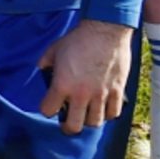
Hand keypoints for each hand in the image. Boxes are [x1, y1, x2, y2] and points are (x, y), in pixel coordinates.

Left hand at [37, 18, 133, 135]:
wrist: (105, 31)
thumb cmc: (78, 39)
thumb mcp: (54, 50)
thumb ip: (45, 63)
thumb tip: (42, 70)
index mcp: (62, 85)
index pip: (48, 110)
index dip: (46, 109)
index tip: (48, 106)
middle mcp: (81, 94)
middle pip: (74, 125)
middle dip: (68, 127)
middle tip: (67, 124)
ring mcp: (100, 94)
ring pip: (95, 122)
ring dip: (88, 121)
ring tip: (86, 115)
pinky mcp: (117, 91)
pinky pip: (113, 113)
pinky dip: (107, 114)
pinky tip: (103, 109)